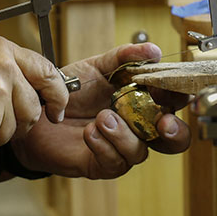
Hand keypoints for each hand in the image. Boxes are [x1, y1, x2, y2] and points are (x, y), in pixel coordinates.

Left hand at [11, 43, 191, 178]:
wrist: (36, 111)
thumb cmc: (71, 91)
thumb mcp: (98, 66)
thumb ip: (125, 57)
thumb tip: (153, 51)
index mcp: (144, 101)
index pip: (175, 102)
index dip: (179, 96)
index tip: (168, 87)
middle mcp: (139, 127)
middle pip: (175, 139)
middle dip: (175, 131)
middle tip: (163, 121)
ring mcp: (122, 148)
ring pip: (141, 151)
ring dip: (124, 134)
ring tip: (102, 118)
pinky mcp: (103, 164)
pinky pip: (115, 162)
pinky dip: (104, 146)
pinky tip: (89, 132)